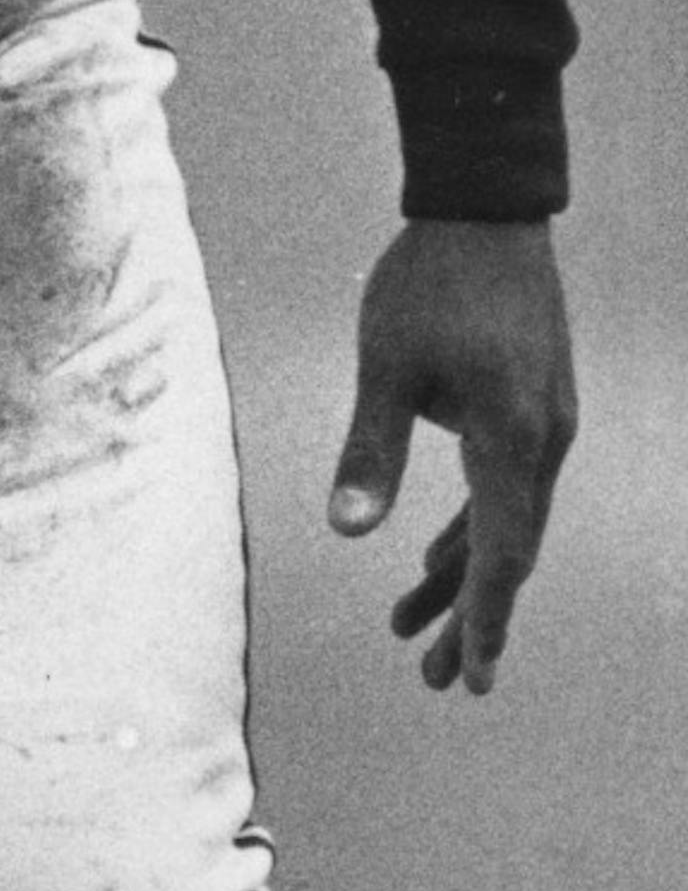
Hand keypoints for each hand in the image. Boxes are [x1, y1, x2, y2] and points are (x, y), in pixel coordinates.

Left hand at [328, 219, 576, 693]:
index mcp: (512, 439)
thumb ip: (370, 450)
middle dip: (470, 616)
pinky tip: (431, 556)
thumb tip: (347, 530)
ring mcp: (543, 423)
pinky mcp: (531, 406)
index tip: (473, 678)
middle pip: (507, 551)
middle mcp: (541, 441)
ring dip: (461, 575)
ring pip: (504, 521)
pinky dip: (470, 527)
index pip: (500, 553)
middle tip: (436, 681)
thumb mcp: (387, 367)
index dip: (483, 619)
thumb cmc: (428, 283)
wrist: (486, 209)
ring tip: (409, 630)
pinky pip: (503, 487)